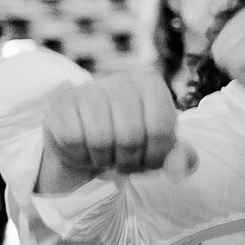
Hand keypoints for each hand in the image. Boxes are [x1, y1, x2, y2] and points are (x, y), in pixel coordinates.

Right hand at [39, 68, 191, 192]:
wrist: (90, 143)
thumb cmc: (133, 145)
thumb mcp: (161, 152)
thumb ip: (182, 159)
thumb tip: (181, 164)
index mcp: (152, 86)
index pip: (161, 130)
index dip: (155, 156)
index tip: (148, 160)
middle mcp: (122, 80)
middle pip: (130, 136)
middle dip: (129, 161)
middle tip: (124, 162)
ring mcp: (90, 89)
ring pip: (100, 139)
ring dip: (104, 160)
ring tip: (106, 156)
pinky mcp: (62, 103)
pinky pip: (73, 139)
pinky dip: (81, 155)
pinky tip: (85, 149)